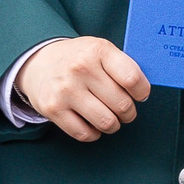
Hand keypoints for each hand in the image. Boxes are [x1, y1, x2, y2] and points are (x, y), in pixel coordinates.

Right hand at [17, 37, 149, 141]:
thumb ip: (122, 66)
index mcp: (98, 50)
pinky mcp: (53, 109)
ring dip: (113, 125)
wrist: (39, 61)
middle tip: (125, 110)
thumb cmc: (79, 58)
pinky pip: (84, 134)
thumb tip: (144, 92)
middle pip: (122, 104)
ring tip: (110, 118)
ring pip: (106, 122)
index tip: (140, 96)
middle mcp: (81, 68)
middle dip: (129, 112)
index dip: (142, 92)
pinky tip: (92, 123)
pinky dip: (93, 133)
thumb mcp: (101, 49)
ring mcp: (66, 90)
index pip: (132, 79)